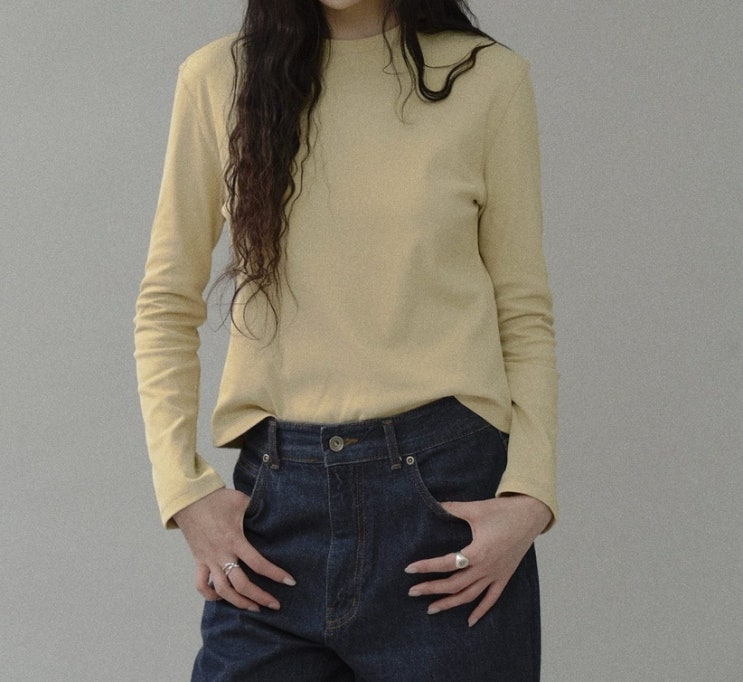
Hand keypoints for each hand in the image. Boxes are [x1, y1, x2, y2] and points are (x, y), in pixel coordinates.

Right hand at [173, 488, 295, 610]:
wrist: (189, 499)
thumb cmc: (218, 499)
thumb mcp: (242, 500)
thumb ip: (258, 509)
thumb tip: (276, 511)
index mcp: (235, 540)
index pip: (258, 563)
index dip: (275, 574)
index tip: (290, 582)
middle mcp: (222, 554)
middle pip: (241, 584)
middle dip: (260, 597)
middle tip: (275, 605)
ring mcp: (208, 559)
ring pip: (222, 590)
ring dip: (238, 602)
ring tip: (253, 608)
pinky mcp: (198, 560)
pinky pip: (200, 584)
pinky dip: (210, 595)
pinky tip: (222, 598)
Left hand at [404, 494, 550, 626]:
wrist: (530, 515)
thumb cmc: (503, 511)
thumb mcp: (475, 509)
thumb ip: (452, 508)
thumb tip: (432, 503)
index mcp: (478, 552)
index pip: (446, 564)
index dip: (426, 567)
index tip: (409, 570)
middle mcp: (486, 568)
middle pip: (455, 585)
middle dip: (432, 589)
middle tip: (412, 592)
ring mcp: (496, 574)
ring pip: (470, 596)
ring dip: (450, 604)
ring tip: (431, 609)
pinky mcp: (504, 576)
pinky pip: (492, 599)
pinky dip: (480, 611)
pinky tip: (469, 621)